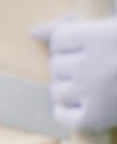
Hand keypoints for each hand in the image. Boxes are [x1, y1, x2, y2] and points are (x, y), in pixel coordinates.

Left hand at [32, 11, 116, 131]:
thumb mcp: (112, 25)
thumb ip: (72, 25)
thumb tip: (33, 31)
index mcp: (99, 36)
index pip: (59, 38)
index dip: (73, 43)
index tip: (94, 47)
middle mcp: (92, 64)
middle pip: (56, 65)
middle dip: (73, 66)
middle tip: (101, 68)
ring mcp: (93, 93)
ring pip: (57, 90)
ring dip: (70, 89)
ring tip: (98, 86)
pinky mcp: (96, 118)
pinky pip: (63, 117)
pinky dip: (69, 113)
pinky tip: (87, 106)